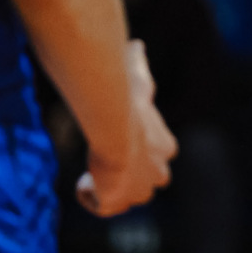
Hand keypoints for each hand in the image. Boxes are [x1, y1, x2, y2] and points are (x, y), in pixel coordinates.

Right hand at [76, 40, 178, 216]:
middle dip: (124, 177)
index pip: (157, 157)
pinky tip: (84, 180)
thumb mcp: (139, 78)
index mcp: (166, 147)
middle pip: (143, 184)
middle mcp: (159, 174)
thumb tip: (137, 45)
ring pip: (122, 197)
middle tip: (103, 162)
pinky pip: (102, 207)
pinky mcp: (118, 203)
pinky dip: (89, 196)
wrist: (116, 127)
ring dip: (104, 186)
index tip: (116, 144)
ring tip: (92, 170)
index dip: (136, 154)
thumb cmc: (129, 102)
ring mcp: (140, 192)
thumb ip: (139, 63)